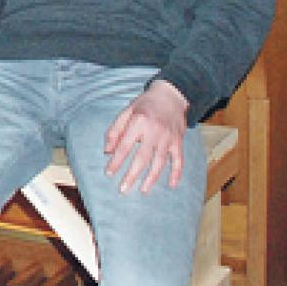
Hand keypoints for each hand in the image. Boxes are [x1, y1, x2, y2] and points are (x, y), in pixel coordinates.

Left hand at [103, 79, 189, 193]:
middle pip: (142, 158)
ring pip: (159, 162)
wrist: (171, 95)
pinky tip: (172, 185)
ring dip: (151, 178)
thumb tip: (107, 151)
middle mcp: (154, 131)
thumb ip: (115, 130)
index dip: (116, 161)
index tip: (109, 173)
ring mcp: (168, 138)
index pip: (125, 146)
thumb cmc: (146, 104)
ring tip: (142, 190)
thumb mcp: (127, 111)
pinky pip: (179, 160)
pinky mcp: (178, 142)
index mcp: (138, 122)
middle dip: (132, 175)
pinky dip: (176, 173)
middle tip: (123, 189)